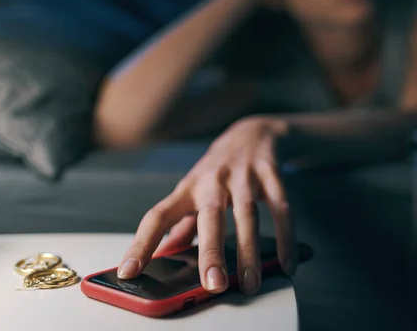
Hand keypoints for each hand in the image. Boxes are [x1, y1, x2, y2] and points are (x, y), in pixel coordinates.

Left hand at [117, 116, 296, 295]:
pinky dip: (286, 237)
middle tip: (213, 285)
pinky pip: (280, 208)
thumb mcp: (195, 191)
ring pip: (247, 214)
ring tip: (250, 282)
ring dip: (250, 251)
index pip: (158, 216)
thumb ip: (183, 224)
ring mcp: (244, 175)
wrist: (253, 132)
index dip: (142, 244)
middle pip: (210, 217)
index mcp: (188, 189)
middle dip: (211, 252)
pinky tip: (287, 263)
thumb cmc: (219, 169)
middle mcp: (213, 180)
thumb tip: (164, 255)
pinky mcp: (271, 173)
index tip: (129, 272)